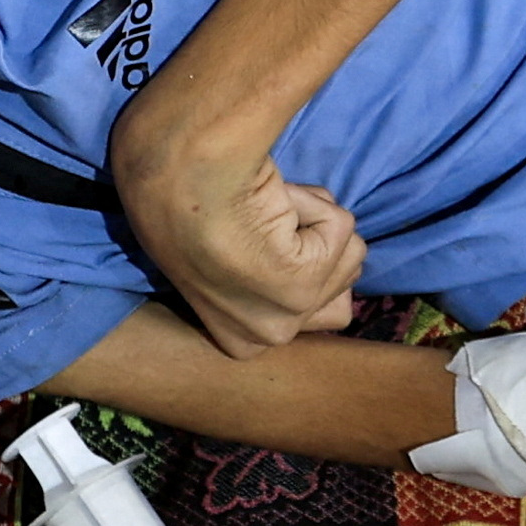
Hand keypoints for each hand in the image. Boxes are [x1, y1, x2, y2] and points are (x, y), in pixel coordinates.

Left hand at [130, 153, 366, 356]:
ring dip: (313, 218)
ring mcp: (289, 317)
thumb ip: (271, 277)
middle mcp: (267, 340)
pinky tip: (270, 202)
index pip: (313, 310)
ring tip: (262, 211)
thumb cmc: (188, 208)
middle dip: (317, 243)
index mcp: (242, 342)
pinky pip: (342, 225)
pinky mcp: (307, 282)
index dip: (301, 260)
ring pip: (348, 253)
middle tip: (262, 224)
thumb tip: (312, 255)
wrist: (177, 183)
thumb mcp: (228, 260)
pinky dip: (312, 201)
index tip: (260, 243)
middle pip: (340, 284)